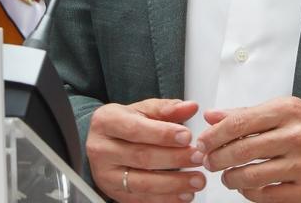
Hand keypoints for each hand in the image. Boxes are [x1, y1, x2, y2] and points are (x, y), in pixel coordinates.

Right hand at [86, 98, 205, 201]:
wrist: (104, 144)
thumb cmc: (124, 124)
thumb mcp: (142, 110)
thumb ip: (166, 109)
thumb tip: (191, 107)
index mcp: (106, 121)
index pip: (135, 129)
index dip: (163, 134)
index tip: (187, 136)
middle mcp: (101, 149)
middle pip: (141, 156)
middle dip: (174, 159)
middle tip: (198, 157)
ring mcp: (106, 175)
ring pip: (143, 183)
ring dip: (174, 183)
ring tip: (197, 179)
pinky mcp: (115, 193)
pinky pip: (143, 200)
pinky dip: (167, 199)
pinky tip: (185, 194)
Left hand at [197, 97, 300, 202]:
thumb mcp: (288, 109)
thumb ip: (248, 113)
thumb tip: (212, 116)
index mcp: (288, 111)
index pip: (239, 123)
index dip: (214, 135)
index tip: (203, 142)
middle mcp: (296, 136)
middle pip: (241, 151)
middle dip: (217, 158)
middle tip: (209, 161)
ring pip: (252, 176)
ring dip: (231, 178)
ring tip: (227, 176)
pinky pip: (268, 196)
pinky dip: (251, 194)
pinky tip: (247, 187)